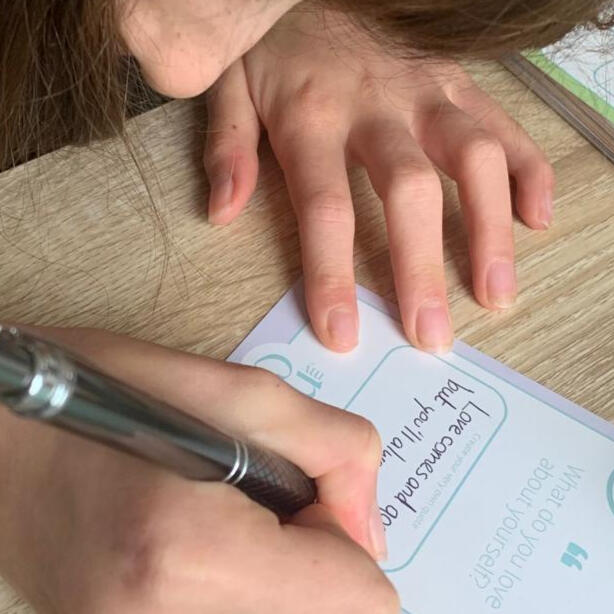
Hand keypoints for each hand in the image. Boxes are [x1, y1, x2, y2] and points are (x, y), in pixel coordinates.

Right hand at [0, 327, 396, 613]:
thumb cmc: (107, 389)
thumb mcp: (237, 390)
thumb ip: (333, 450)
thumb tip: (371, 531)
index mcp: (192, 553)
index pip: (358, 603)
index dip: (349, 542)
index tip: (304, 494)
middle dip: (315, 565)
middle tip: (261, 499)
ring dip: (279, 581)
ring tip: (224, 517)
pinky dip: (241, 591)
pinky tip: (201, 545)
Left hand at [204, 7, 553, 352]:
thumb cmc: (272, 44)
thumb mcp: (229, 86)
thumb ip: (227, 148)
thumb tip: (223, 213)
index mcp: (312, 117)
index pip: (326, 208)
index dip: (333, 276)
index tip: (343, 333)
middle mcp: (376, 107)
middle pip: (410, 192)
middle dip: (422, 268)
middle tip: (433, 336)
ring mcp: (425, 91)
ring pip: (473, 158)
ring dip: (490, 229)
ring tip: (496, 293)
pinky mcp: (456, 81)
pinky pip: (503, 124)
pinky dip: (528, 170)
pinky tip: (536, 217)